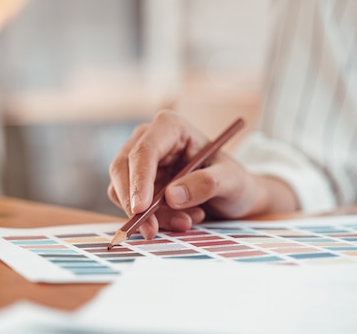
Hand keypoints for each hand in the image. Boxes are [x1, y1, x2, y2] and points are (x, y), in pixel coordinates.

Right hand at [107, 109, 298, 238]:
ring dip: (148, 214)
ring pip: (123, 190)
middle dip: (135, 203)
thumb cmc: (234, 180)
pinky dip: (150, 218)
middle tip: (152, 229)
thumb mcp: (232, 181)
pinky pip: (130, 203)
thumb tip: (171, 196)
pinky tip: (180, 219)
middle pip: (123, 168)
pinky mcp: (137, 183)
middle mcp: (149, 139)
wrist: (232, 194)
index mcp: (170, 127)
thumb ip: (207, 184)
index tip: (141, 208)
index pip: (145, 150)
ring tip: (186, 222)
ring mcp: (140, 161)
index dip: (138, 179)